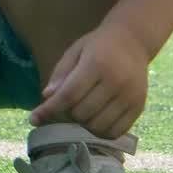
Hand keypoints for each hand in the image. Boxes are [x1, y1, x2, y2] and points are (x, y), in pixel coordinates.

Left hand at [29, 22, 149, 138]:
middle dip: (67, 115)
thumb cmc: (98, 46)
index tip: (34, 119)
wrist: (133, 40)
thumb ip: (61, 74)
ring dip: (83, 125)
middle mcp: (116, 81)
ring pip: (97, 126)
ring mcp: (130, 96)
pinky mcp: (139, 107)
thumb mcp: (75, 52)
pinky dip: (101, 132)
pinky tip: (95, 120)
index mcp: (97, 64)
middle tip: (64, 108)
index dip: (49, 109)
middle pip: (82, 113)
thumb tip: (47, 98)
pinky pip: (115, 132)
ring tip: (81, 112)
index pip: (69, 95)